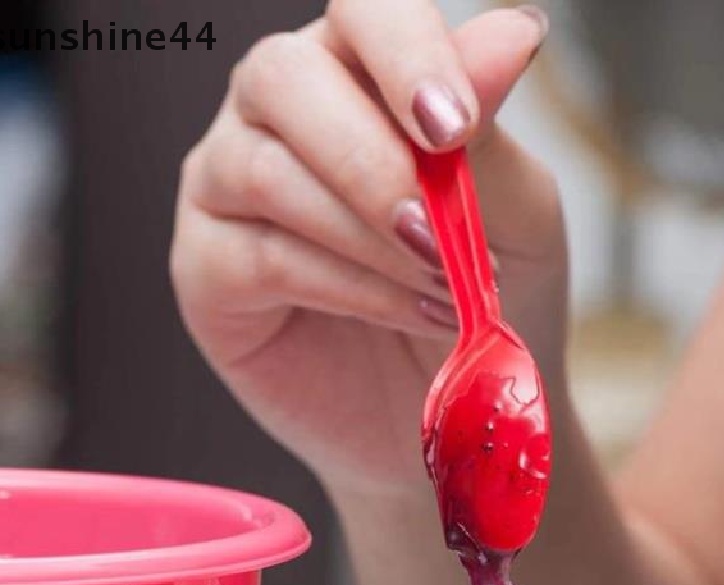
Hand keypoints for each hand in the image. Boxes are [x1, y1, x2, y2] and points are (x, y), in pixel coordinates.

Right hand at [171, 0, 565, 495]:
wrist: (459, 406)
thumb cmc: (486, 297)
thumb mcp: (515, 215)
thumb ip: (492, 133)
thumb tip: (512, 31)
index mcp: (357, 72)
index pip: (359, 10)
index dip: (403, 55)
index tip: (454, 129)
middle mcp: (280, 114)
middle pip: (281, 77)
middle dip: (371, 160)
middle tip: (439, 232)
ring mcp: (229, 188)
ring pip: (265, 172)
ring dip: (366, 236)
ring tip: (443, 288)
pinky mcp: (207, 270)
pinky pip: (260, 256)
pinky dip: (347, 287)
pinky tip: (405, 313)